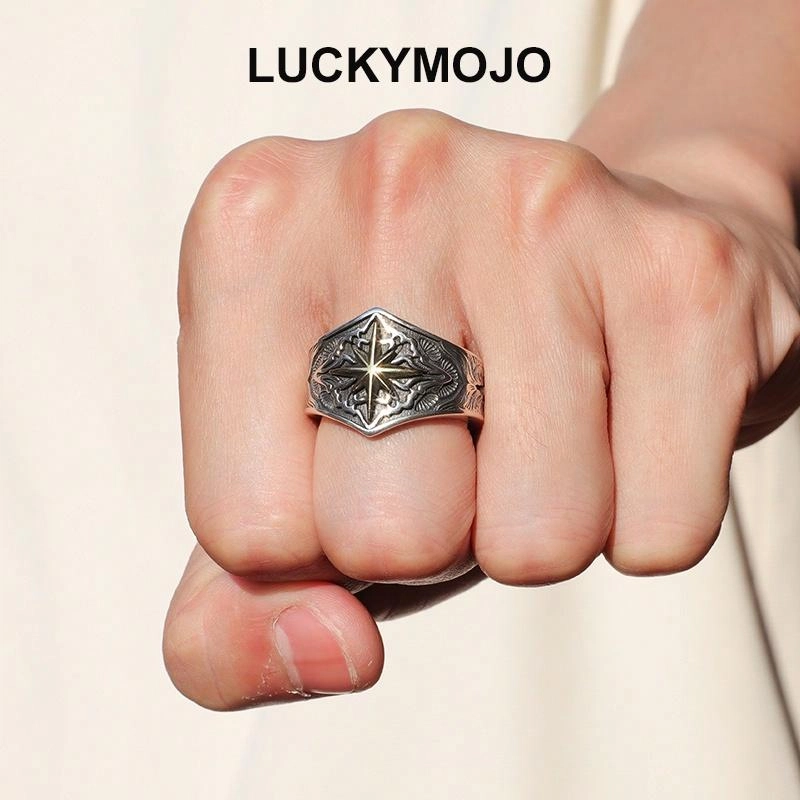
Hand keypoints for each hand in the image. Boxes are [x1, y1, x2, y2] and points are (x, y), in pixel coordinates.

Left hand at [163, 109, 799, 708]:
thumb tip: (326, 655)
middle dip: (430, 534)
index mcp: (250, 227)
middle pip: (385, 535)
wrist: (598, 256)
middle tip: (462, 433)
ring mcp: (543, 205)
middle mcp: (387, 180)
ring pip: (536, 541)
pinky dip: (642, 512)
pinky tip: (622, 409)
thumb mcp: (291, 477)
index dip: (315, 540)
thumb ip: (234, 612)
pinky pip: (658, 531)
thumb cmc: (432, 373)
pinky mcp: (682, 268)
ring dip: (535, 522)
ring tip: (542, 416)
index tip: (356, 454)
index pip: (247, 526)